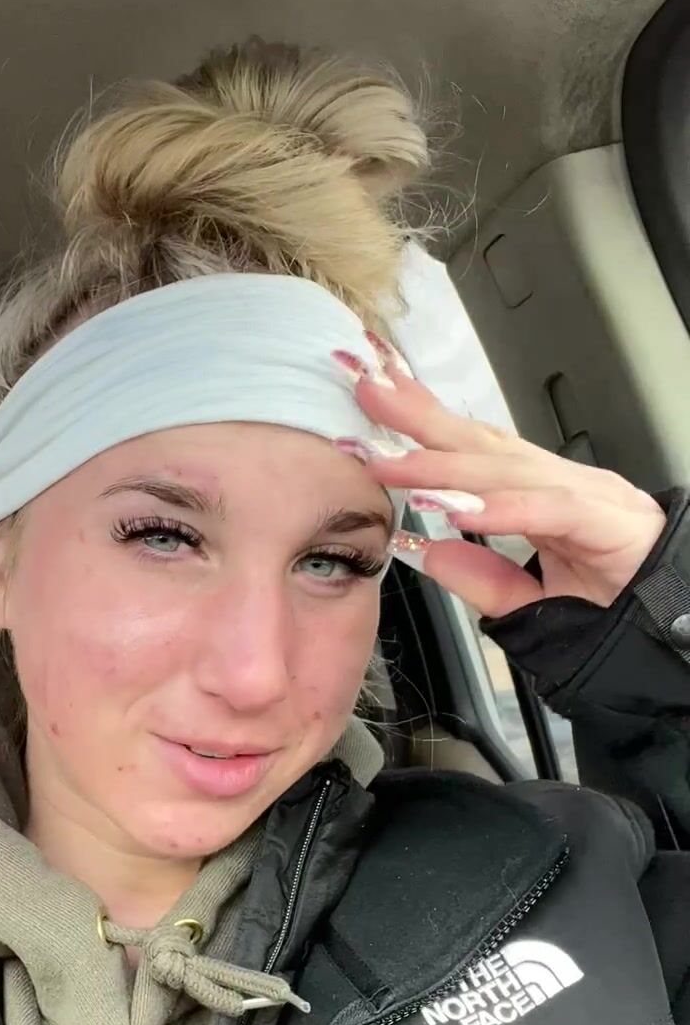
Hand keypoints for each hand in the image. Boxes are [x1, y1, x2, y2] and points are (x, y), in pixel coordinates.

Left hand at [342, 339, 666, 618]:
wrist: (679, 633)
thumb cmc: (616, 606)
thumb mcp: (530, 599)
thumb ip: (480, 577)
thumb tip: (428, 550)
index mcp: (542, 492)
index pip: (474, 447)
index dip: (421, 423)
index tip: (370, 402)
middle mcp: (563, 482)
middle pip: (482, 441)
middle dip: (419, 416)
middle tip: (365, 391)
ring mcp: (589, 496)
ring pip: (506, 470)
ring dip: (442, 464)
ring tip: (390, 462)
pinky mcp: (611, 523)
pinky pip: (551, 510)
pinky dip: (504, 509)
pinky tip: (462, 509)